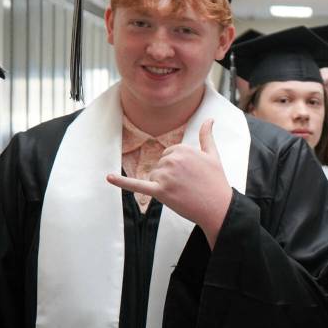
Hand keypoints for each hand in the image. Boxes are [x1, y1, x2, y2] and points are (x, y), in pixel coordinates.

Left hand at [107, 119, 233, 246]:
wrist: (219, 207)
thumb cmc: (216, 182)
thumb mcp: (213, 155)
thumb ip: (207, 136)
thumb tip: (209, 120)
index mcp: (182, 148)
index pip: (169, 154)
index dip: (179, 167)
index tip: (192, 175)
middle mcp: (172, 160)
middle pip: (160, 165)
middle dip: (171, 176)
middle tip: (190, 185)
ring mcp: (165, 176)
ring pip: (154, 177)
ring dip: (165, 186)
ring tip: (184, 192)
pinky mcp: (159, 192)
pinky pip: (137, 185)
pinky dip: (122, 182)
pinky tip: (109, 178)